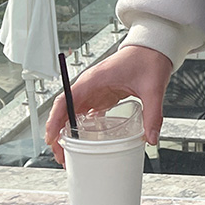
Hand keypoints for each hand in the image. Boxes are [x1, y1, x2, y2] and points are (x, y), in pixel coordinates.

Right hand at [44, 44, 172, 165]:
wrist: (153, 48)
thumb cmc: (148, 60)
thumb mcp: (153, 89)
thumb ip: (152, 115)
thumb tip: (151, 139)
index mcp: (94, 80)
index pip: (65, 100)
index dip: (54, 120)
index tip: (51, 138)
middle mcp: (89, 85)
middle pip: (65, 111)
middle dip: (58, 134)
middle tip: (61, 156)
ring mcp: (94, 90)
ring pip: (73, 113)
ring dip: (68, 132)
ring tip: (69, 153)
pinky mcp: (102, 94)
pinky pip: (86, 112)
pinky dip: (81, 127)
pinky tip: (84, 142)